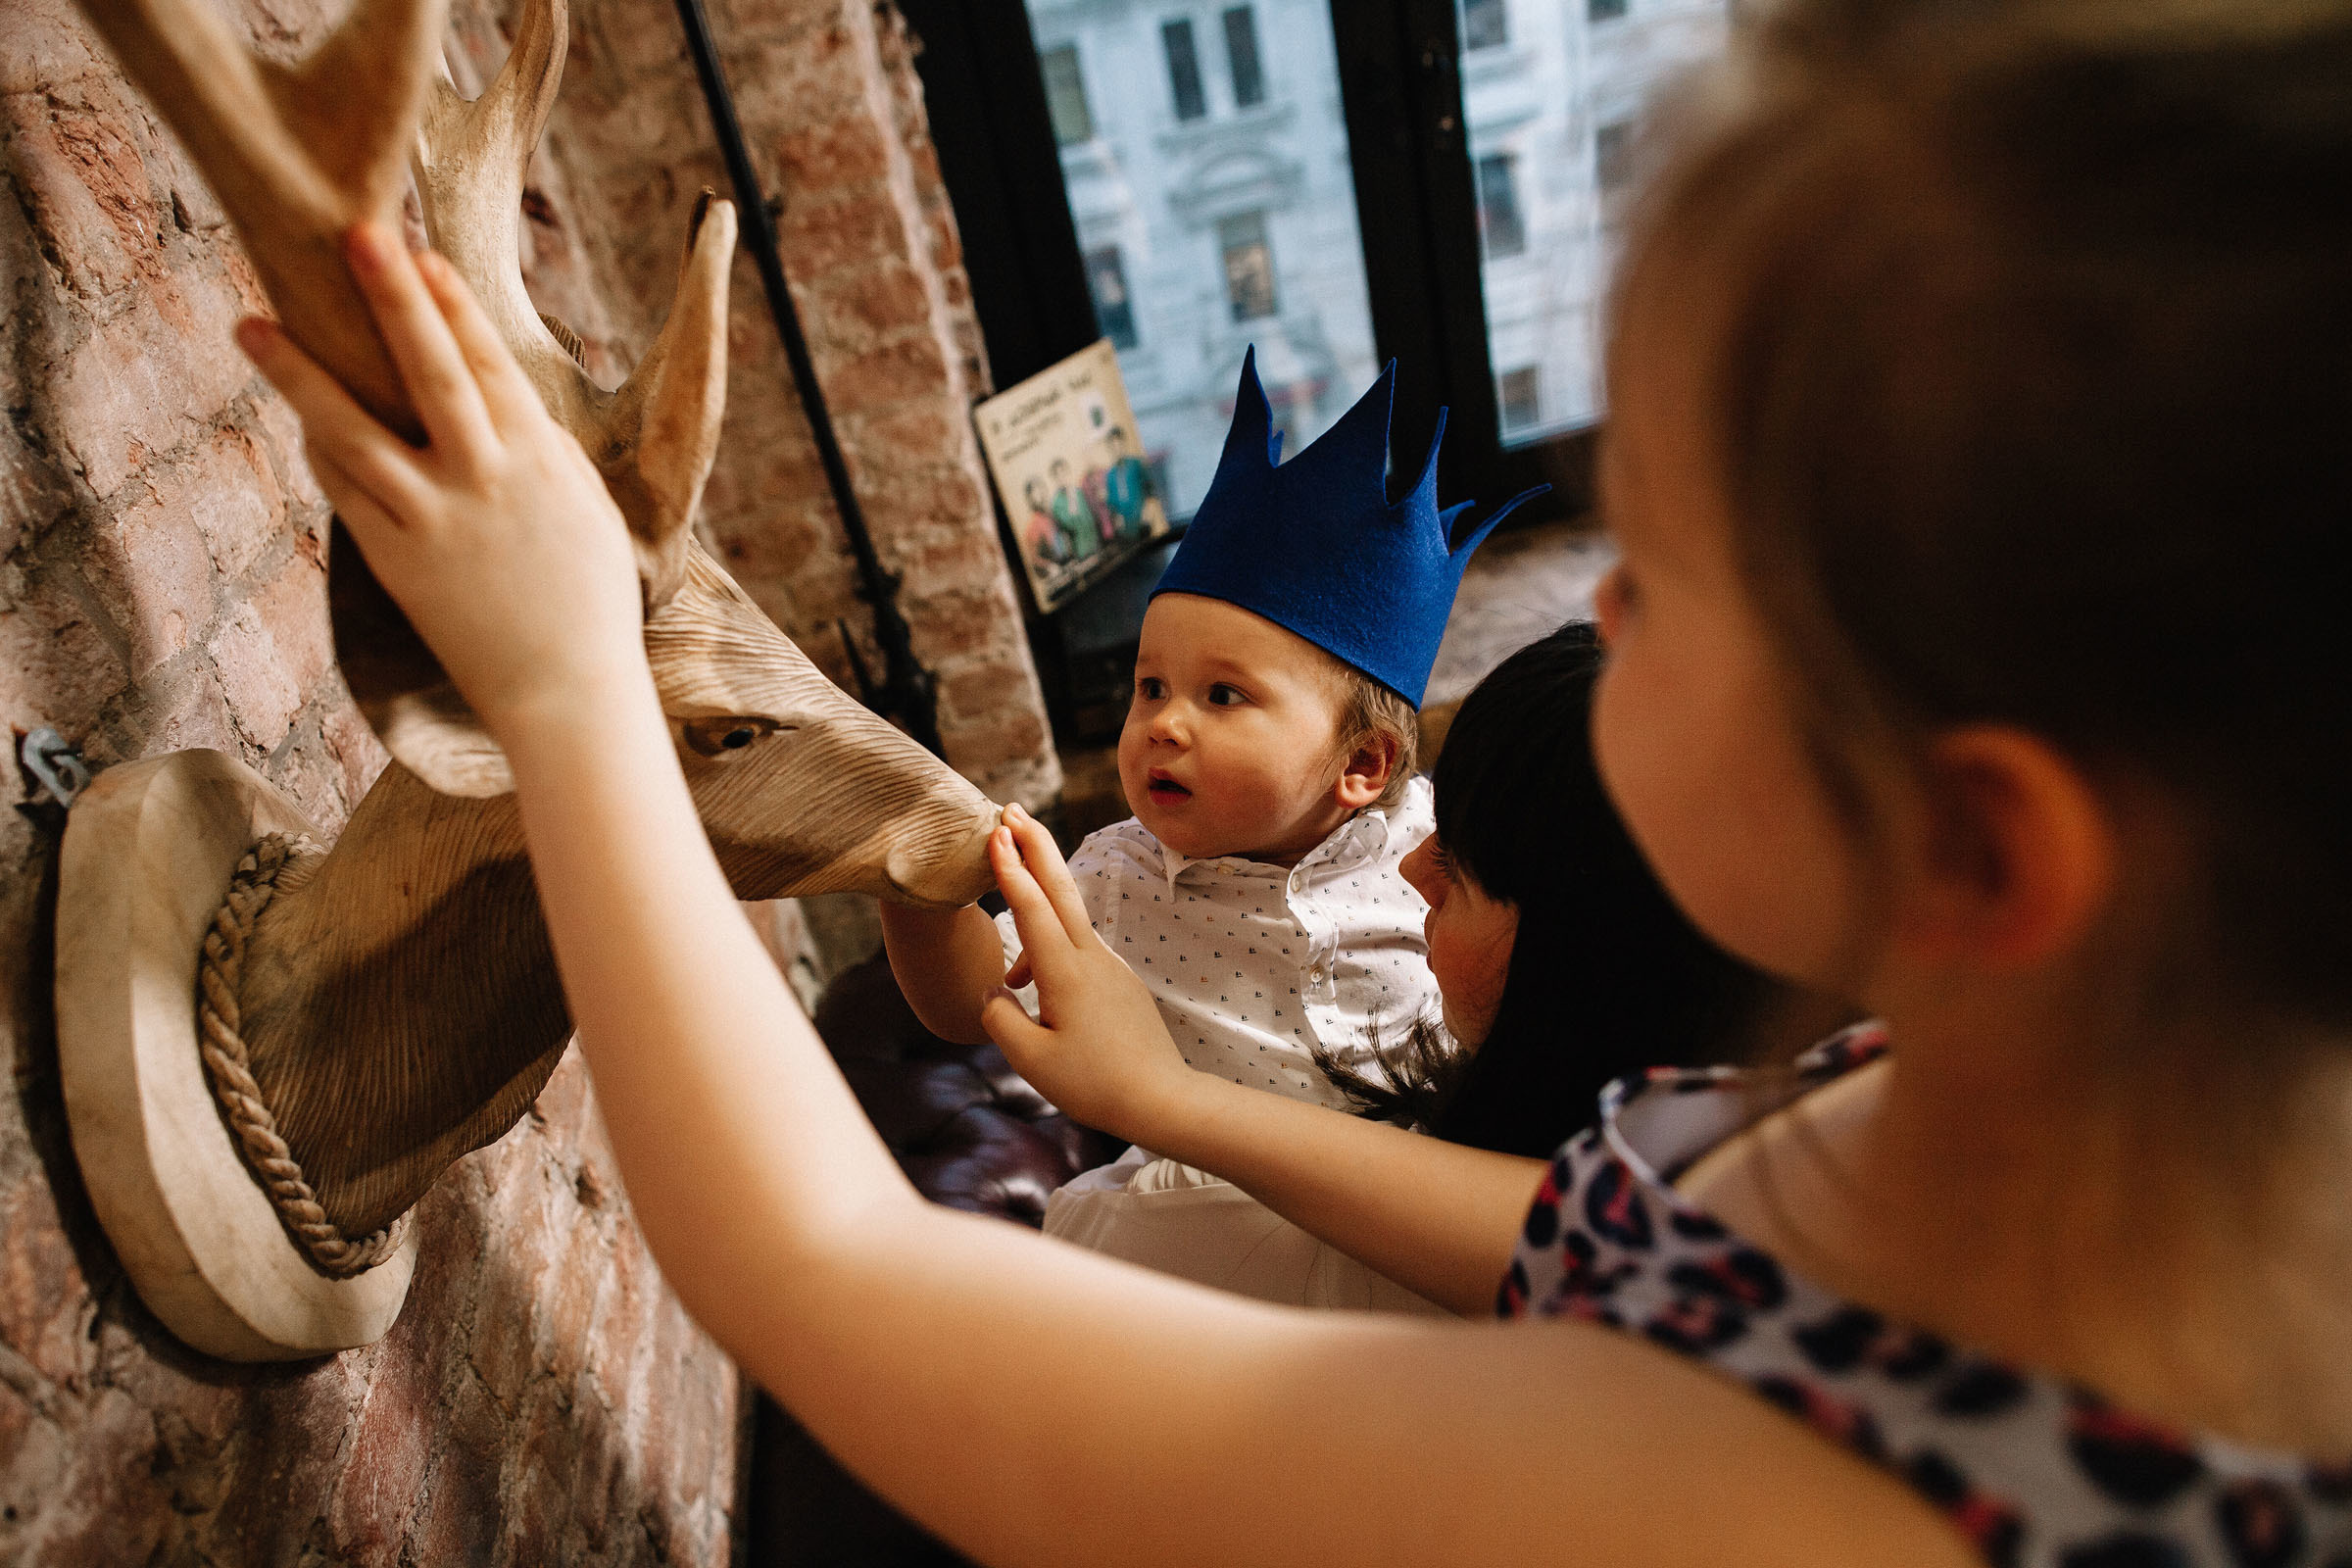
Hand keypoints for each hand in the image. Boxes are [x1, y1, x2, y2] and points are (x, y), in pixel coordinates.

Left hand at [237, 223, 649, 737]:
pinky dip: (321, 450)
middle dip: (394, 300)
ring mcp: (434, 520)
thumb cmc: (590, 602)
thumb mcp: (587, 510)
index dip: (452, 303)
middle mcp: (485, 480)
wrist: (568, 693)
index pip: (489, 362)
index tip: (419, 251)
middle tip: (356, 235)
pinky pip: (345, 492)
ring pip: (355, 431)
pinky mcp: (398, 561)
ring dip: (300, 375)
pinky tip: (297, 417)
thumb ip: (546, 451)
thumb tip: (505, 399)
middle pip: (432, 373)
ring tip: (250, 325)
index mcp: (541, 460)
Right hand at [981, 805, 1195, 1139]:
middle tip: (1010, 810)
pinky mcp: (1117, 981)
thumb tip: (994, 992)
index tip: (996, 831)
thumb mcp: (1031, 1060)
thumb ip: (1001, 1019)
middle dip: (1034, 844)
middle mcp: (1091, 959)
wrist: (1160, 1099)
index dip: (1011, 868)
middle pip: (1060, 888)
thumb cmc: (1094, 1084)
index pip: (1033, 907)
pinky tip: (1032, 990)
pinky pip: (1075, 952)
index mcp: (1066, 973)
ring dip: (1035, 905)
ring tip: (1011, 965)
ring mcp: (1109, 967)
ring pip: (1066, 924)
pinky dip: (1049, 951)